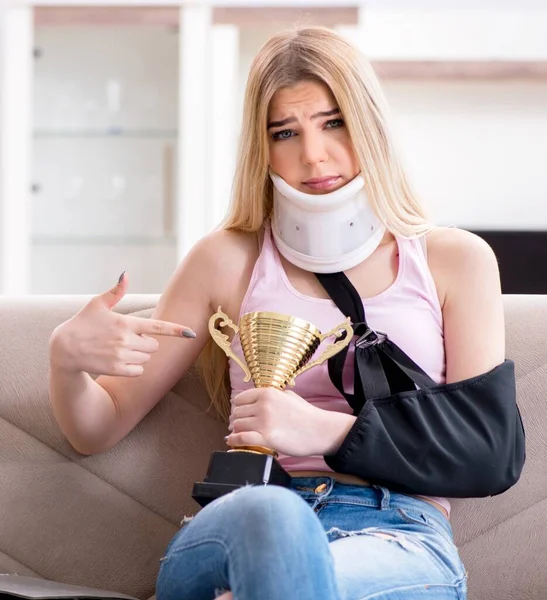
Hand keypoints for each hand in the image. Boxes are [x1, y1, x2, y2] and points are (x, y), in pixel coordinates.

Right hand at [49, 272, 195, 376]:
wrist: (64, 349)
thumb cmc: (81, 324)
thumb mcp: (96, 304)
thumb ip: (115, 292)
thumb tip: (125, 274)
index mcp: (125, 322)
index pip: (158, 327)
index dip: (176, 330)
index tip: (191, 333)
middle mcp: (126, 340)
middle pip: (154, 345)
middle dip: (147, 343)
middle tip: (129, 339)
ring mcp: (121, 356)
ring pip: (147, 358)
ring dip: (140, 355)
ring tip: (121, 349)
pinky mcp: (116, 370)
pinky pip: (139, 371)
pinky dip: (134, 368)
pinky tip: (120, 361)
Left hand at [226, 387, 354, 456]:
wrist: (320, 430)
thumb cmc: (307, 414)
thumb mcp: (289, 395)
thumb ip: (272, 395)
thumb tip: (258, 399)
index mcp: (267, 392)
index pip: (240, 399)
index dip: (238, 407)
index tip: (240, 413)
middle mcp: (263, 405)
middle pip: (237, 413)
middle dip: (237, 420)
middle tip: (239, 426)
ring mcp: (264, 421)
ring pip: (237, 425)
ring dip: (236, 431)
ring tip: (238, 434)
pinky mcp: (266, 438)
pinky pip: (241, 438)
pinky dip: (234, 441)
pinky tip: (232, 442)